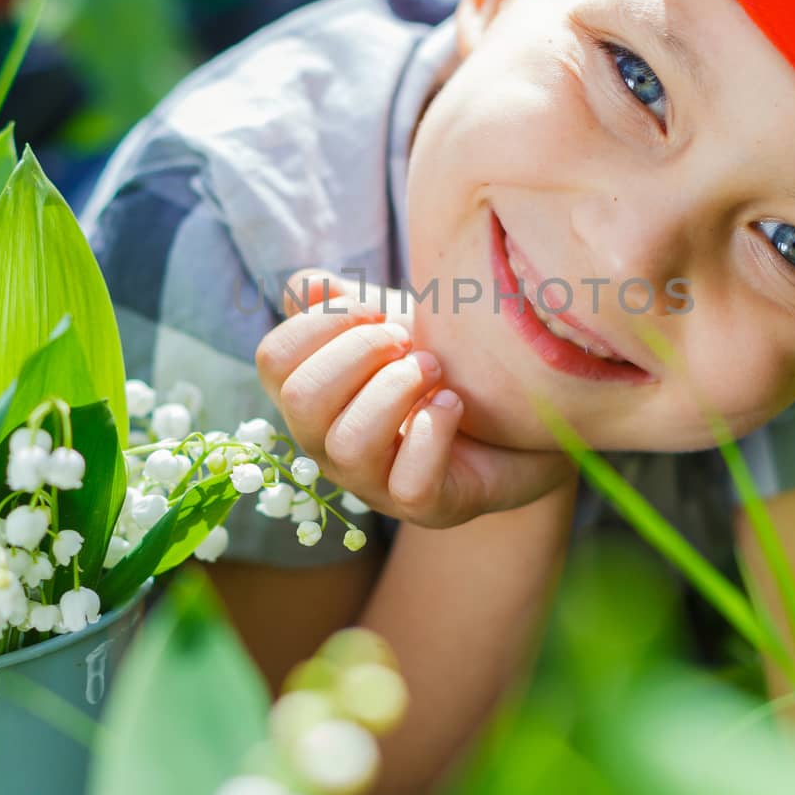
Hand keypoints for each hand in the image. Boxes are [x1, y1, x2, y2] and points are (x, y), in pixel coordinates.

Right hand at [255, 268, 574, 528]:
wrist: (521, 420)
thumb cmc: (445, 367)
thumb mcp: (394, 324)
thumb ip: (345, 302)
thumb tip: (308, 287)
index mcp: (312, 397)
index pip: (274, 359)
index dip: (318, 323)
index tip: (372, 310)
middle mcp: (330, 446)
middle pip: (301, 400)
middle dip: (357, 352)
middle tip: (405, 340)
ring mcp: (375, 484)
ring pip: (350, 444)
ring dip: (395, 388)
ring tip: (434, 368)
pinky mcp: (428, 507)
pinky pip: (410, 483)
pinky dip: (433, 432)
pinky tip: (453, 404)